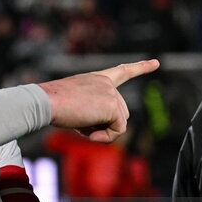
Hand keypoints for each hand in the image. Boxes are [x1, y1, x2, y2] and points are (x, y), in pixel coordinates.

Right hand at [38, 59, 158, 142]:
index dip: (140, 68)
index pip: (122, 71)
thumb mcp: (76, 106)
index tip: (156, 63)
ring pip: (119, 122)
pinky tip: (89, 135)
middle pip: (120, 112)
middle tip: (80, 123)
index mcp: (97, 79)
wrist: (45, 102)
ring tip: (81, 125)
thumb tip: (104, 130)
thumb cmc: (53, 106)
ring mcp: (111, 93)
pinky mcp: (112, 106)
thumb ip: (93, 113)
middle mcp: (107, 83)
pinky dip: (106, 138)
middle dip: (104, 124)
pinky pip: (119, 130)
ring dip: (102, 131)